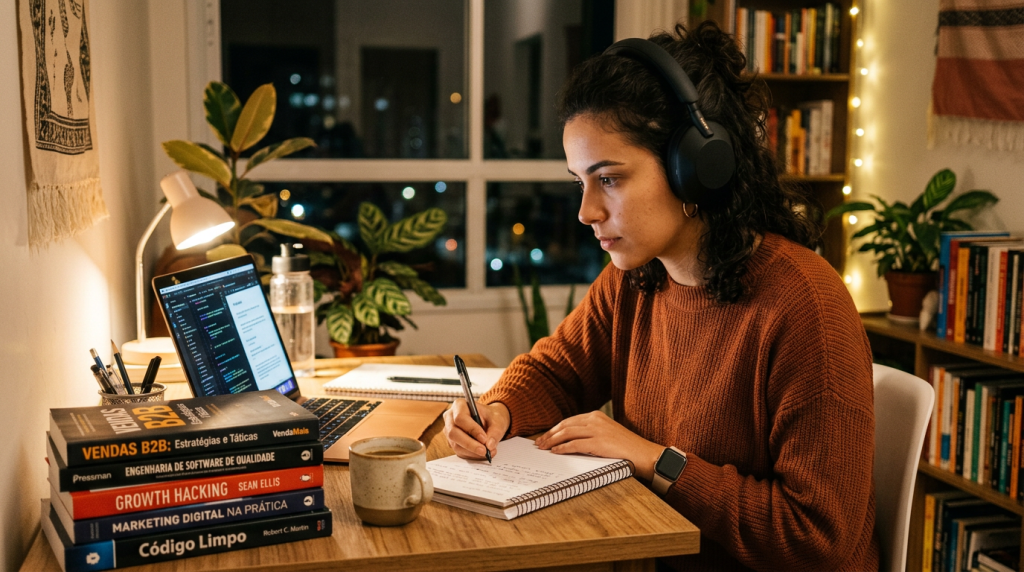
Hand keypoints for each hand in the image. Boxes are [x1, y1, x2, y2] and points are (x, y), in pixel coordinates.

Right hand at [443, 400, 510, 459]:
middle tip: (484, 451)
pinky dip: (471, 455)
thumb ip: (495, 432)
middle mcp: (450, 417)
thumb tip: (489, 446)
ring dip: (472, 452)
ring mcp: (449, 431)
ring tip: (488, 452)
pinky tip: (482, 454)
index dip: (471, 429)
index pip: (460, 418)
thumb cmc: (492, 417)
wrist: (490, 421)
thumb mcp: (498, 421)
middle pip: (453, 433)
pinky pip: (459, 451)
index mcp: (460, 405)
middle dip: (470, 444)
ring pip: (456, 444)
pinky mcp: (452, 442)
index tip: (484, 438)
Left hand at [535, 411, 663, 481]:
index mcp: (596, 416)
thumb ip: (590, 433)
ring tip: (543, 448)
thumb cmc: (626, 447)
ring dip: (552, 441)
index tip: (545, 436)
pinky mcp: (598, 442)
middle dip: (550, 434)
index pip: (569, 421)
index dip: (555, 429)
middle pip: (565, 425)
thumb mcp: (607, 434)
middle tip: (539, 443)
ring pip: (567, 433)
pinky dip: (562, 448)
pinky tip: (555, 452)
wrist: (643, 453)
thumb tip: (570, 441)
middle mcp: (595, 420)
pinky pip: (575, 444)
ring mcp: (597, 430)